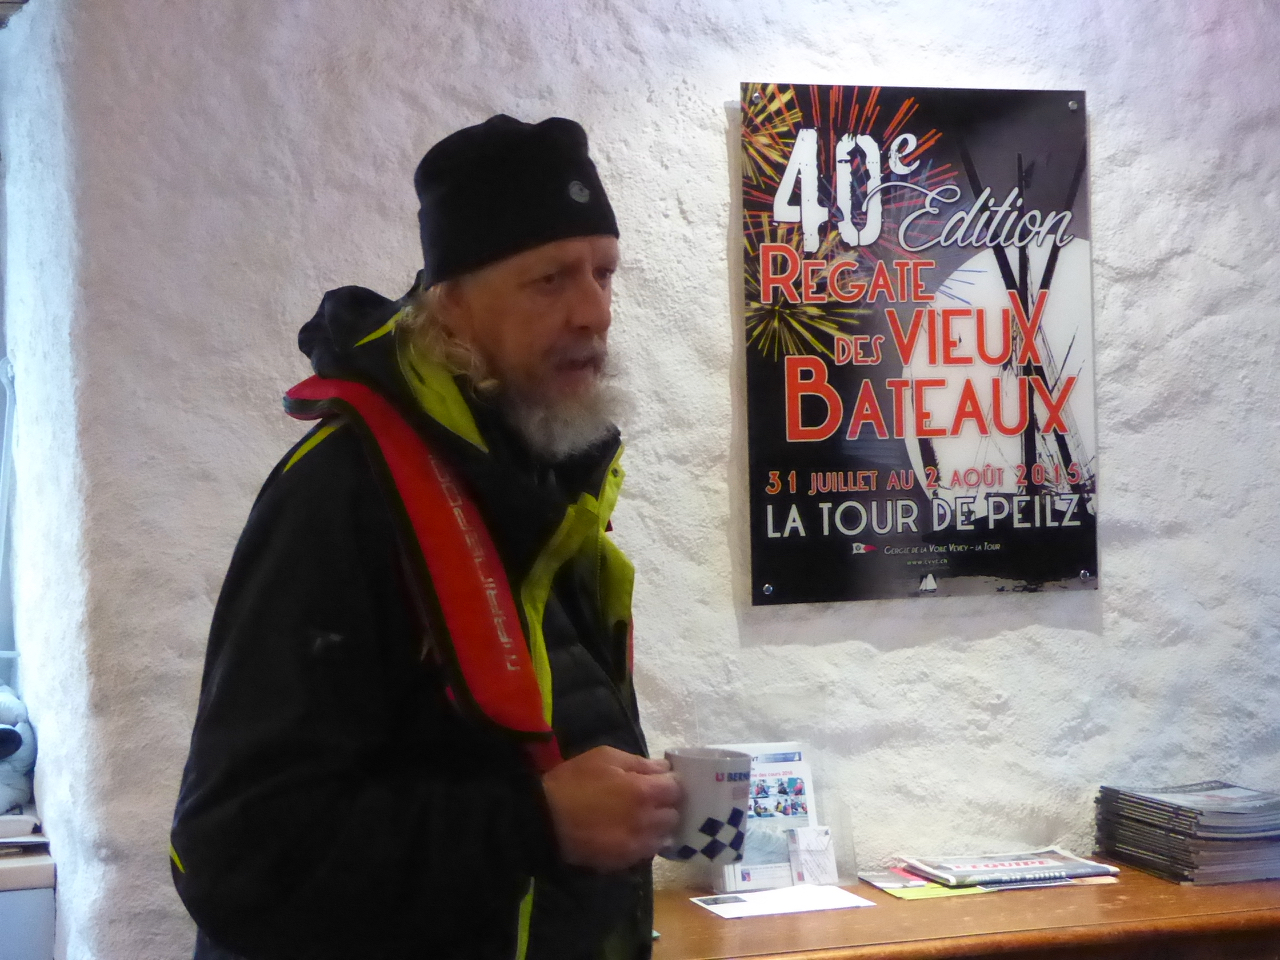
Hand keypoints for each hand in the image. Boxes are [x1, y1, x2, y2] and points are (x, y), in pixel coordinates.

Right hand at [541, 746, 680, 871]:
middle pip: (673, 814)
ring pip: (664, 836)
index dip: (670, 783)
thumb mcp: (605, 757)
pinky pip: (647, 852)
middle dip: (666, 805)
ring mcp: (636, 844)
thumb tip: (664, 768)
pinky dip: (644, 842)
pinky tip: (631, 834)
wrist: (544, 819)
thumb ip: (639, 762)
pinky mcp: (624, 861)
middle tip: (652, 800)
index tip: (661, 781)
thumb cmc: (573, 781)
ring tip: (642, 819)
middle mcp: (646, 820)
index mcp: (643, 790)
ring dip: (658, 827)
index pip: (676, 788)